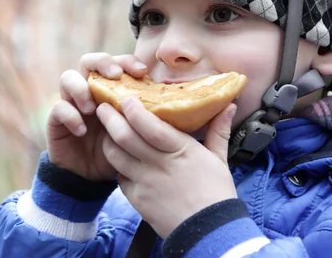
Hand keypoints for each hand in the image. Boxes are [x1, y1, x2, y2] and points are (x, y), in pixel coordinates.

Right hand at [46, 53, 147, 181]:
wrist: (91, 178)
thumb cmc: (118, 151)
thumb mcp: (137, 133)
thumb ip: (151, 115)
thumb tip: (183, 103)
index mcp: (108, 88)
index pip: (115, 63)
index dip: (126, 61)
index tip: (142, 72)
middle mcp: (87, 90)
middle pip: (88, 61)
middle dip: (102, 63)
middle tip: (115, 76)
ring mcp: (70, 103)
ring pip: (67, 78)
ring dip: (81, 89)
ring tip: (93, 108)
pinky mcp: (55, 120)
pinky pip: (58, 109)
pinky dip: (70, 116)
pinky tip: (83, 130)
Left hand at [96, 96, 237, 237]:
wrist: (209, 232)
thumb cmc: (216, 193)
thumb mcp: (219, 159)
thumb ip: (218, 130)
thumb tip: (228, 104)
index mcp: (180, 150)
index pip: (150, 127)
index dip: (134, 111)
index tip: (126, 99)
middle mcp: (159, 165)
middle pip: (125, 138)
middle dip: (110, 119)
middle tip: (103, 107)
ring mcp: (145, 183)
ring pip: (115, 156)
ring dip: (108, 141)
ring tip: (107, 131)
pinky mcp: (137, 199)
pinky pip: (119, 178)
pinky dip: (117, 166)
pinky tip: (120, 159)